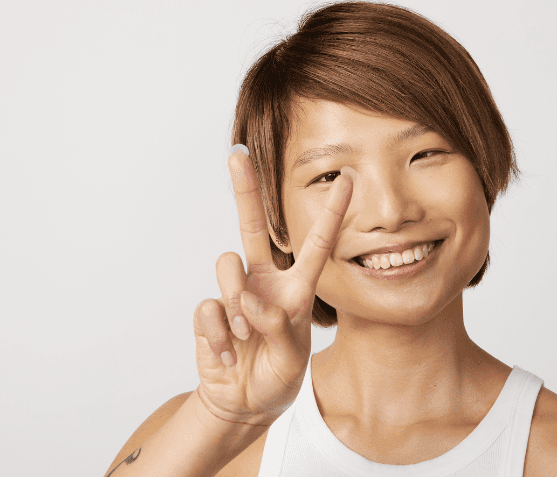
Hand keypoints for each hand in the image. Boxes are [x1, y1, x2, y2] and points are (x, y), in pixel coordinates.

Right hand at [192, 146, 353, 425]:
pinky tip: (227, 354)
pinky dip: (219, 334)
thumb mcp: (292, 359)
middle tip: (236, 153)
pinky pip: (209, 308)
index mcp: (294, 289)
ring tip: (246, 335)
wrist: (243, 404)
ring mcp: (234, 295)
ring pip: (227, 266)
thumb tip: (249, 300)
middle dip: (244, 189)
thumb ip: (278, 328)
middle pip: (250, 226)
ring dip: (237, 302)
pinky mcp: (209, 313)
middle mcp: (263, 282)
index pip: (315, 245)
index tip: (348, 179)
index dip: (332, 213)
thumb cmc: (276, 376)